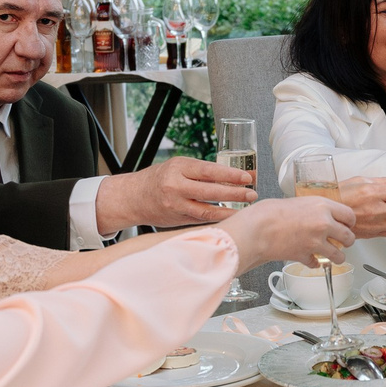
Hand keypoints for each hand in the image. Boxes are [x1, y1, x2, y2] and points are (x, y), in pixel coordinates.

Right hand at [93, 156, 254, 230]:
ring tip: (245, 206)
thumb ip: (202, 172)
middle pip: (211, 191)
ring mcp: (176, 205)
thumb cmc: (159, 179)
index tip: (247, 177)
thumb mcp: (178, 167)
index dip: (230, 175)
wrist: (134, 197)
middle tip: (252, 193)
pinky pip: (202, 219)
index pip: (209, 170)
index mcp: (178, 168)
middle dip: (235, 193)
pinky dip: (217, 217)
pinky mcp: (177, 219)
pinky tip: (231, 216)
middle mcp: (175, 186)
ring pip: (207, 209)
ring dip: (229, 209)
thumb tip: (235, 175)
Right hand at [218, 196, 356, 273]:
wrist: (257, 228)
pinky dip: (314, 263)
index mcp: (322, 206)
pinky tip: (311, 260)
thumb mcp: (298, 201)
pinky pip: (318, 264)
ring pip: (339, 255)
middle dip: (347, 241)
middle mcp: (323, 223)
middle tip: (343, 242)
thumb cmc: (271, 212)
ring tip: (333, 256)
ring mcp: (316, 241)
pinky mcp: (306, 256)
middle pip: (349, 237)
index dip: (350, 222)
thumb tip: (322, 213)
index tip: (347, 225)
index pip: (349, 215)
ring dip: (337, 257)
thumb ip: (314, 208)